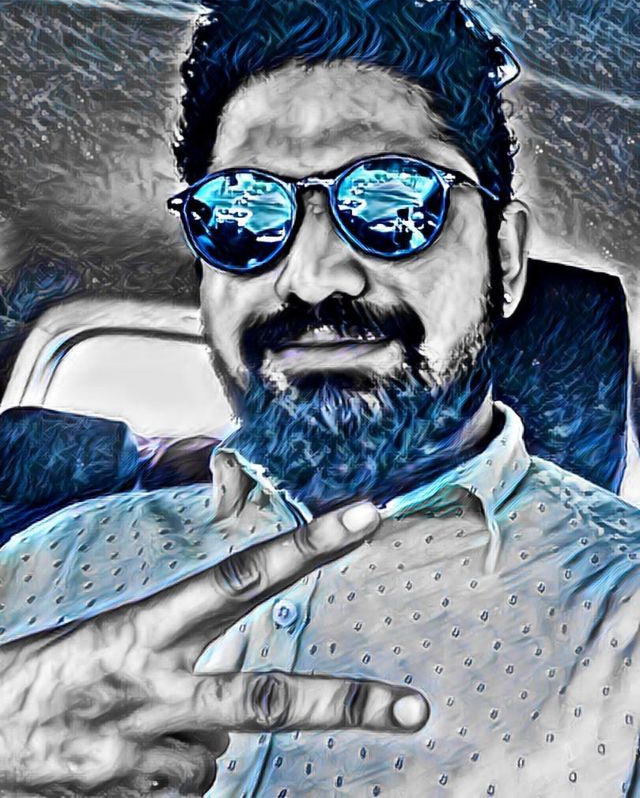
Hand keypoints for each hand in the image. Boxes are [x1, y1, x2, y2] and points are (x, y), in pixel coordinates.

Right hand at [0, 502, 428, 795]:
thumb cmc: (42, 675)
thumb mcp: (107, 645)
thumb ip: (178, 669)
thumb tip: (227, 736)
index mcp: (141, 627)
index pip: (241, 575)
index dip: (307, 543)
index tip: (366, 516)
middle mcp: (149, 688)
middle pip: (264, 698)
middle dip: (346, 704)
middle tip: (416, 707)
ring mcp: (140, 752)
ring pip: (218, 756)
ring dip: (197, 744)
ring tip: (136, 726)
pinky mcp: (126, 796)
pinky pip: (185, 788)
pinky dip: (170, 774)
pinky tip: (125, 760)